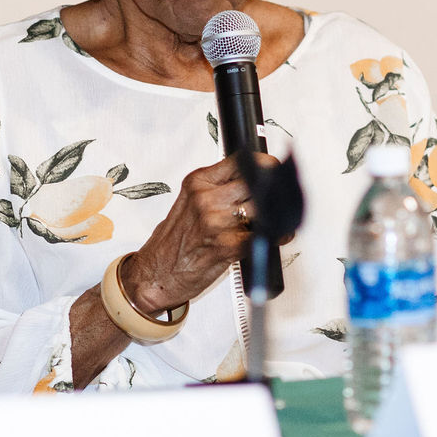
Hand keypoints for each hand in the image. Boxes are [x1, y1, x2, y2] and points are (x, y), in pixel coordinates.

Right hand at [122, 154, 276, 312]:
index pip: (241, 161)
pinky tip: (277, 237)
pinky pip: (261, 237)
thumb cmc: (173, 242)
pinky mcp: (226, 246)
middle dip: (273, 191)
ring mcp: (216, 222)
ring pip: (262, 209)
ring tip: (280, 219)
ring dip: (276, 214)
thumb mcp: (189, 203)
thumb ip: (218, 190)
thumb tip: (254, 183)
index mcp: (198, 182)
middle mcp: (206, 198)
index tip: (274, 169)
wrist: (154, 274)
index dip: (264, 164)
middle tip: (282, 196)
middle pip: (255, 183)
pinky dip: (274, 237)